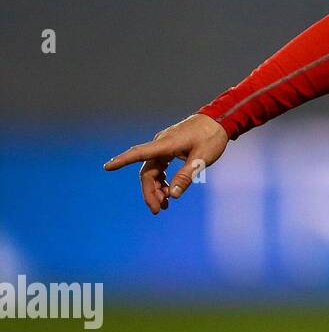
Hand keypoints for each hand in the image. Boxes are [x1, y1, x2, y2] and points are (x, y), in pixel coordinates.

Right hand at [103, 113, 229, 214]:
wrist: (219, 120)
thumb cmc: (211, 137)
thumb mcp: (202, 158)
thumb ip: (186, 175)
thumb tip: (173, 195)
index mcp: (166, 144)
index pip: (139, 153)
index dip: (122, 160)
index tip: (107, 167)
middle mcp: (161, 144)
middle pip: (147, 171)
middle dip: (150, 192)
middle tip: (158, 210)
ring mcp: (164, 147)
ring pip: (153, 171)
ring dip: (156, 188)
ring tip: (164, 205)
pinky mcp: (169, 149)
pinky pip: (160, 167)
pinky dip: (163, 181)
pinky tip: (168, 193)